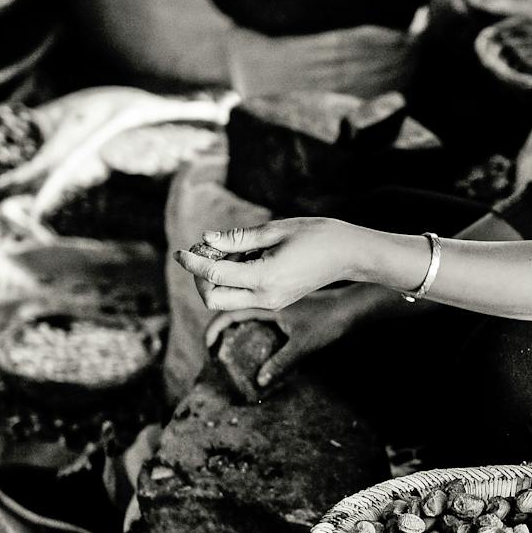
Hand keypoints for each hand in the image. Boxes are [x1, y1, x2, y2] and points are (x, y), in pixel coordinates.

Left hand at [174, 218, 367, 312]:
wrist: (350, 255)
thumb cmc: (318, 236)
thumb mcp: (275, 230)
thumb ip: (238, 238)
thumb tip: (206, 239)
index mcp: (264, 277)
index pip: (213, 275)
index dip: (192, 262)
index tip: (181, 251)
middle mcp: (265, 296)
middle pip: (213, 299)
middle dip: (201, 279)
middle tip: (204, 253)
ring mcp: (271, 302)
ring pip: (225, 301)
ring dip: (216, 280)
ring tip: (225, 251)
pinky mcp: (275, 301)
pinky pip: (242, 297)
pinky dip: (232, 281)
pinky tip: (241, 258)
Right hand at [204, 285, 379, 390]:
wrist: (351, 306)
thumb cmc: (329, 321)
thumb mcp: (304, 344)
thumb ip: (281, 363)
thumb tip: (259, 382)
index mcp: (268, 303)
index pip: (230, 312)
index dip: (215, 329)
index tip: (208, 346)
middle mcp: (269, 298)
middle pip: (233, 307)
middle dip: (219, 326)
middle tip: (212, 349)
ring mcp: (276, 300)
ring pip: (245, 308)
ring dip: (232, 323)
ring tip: (225, 345)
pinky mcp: (285, 304)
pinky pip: (258, 311)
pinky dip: (248, 323)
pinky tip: (250, 338)